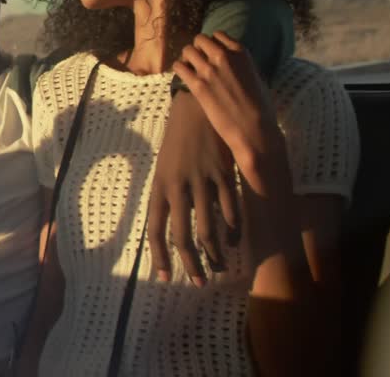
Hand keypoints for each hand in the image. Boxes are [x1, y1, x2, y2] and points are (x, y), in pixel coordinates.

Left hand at [147, 91, 239, 285]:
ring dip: (214, 253)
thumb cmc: (179, 141)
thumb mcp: (165, 168)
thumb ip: (169, 196)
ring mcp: (201, 182)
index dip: (159, 256)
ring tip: (219, 266)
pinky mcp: (223, 175)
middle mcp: (177, 187)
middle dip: (190, 263)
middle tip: (199, 281)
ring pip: (208, 228)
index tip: (165, 277)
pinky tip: (235, 241)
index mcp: (159, 187)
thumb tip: (173, 227)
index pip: (154, 229)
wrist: (196, 109)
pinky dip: (234, 230)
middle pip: (182, 236)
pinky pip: (231, 211)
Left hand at [172, 32, 284, 192]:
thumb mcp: (257, 77)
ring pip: (187, 50)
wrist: (253, 129)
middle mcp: (223, 56)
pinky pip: (178, 66)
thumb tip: (235, 64)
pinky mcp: (197, 84)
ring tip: (190, 69)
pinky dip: (178, 69)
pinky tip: (184, 77)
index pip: (218, 35)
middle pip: (200, 39)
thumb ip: (243, 66)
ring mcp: (209, 69)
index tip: (210, 54)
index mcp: (241, 53)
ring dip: (186, 58)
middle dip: (197, 48)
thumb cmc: (261, 107)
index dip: (212, 44)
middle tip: (198, 61)